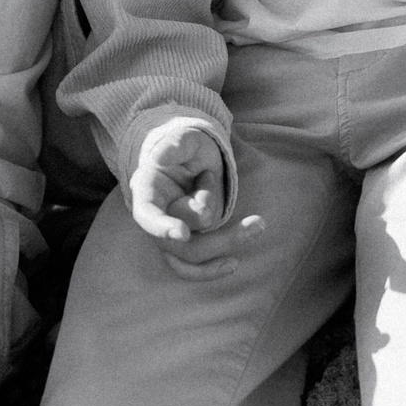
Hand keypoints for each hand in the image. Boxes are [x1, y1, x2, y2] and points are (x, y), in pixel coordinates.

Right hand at [127, 123, 259, 280]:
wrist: (195, 158)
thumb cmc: (188, 146)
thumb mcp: (186, 137)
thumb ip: (176, 144)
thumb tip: (160, 157)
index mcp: (147, 191)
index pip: (147, 215)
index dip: (161, 226)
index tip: (182, 234)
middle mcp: (155, 217)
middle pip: (180, 241)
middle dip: (219, 236)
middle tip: (258, 223)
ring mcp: (170, 233)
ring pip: (191, 255)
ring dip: (225, 244)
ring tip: (258, 227)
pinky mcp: (187, 243)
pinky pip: (195, 266)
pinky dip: (212, 268)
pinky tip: (233, 263)